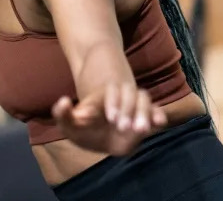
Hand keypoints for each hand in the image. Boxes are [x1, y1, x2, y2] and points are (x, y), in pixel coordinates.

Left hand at [52, 82, 166, 155]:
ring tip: (141, 129)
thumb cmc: (84, 122)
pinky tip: (159, 121)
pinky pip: (154, 109)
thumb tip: (64, 102)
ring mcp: (133, 103)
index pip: (107, 94)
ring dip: (142, 111)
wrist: (98, 123)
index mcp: (101, 96)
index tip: (109, 116)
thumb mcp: (69, 121)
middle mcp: (119, 95)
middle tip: (121, 125)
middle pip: (128, 94)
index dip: (111, 102)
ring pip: (142, 98)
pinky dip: (158, 113)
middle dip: (127, 109)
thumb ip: (64, 115)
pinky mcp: (144, 114)